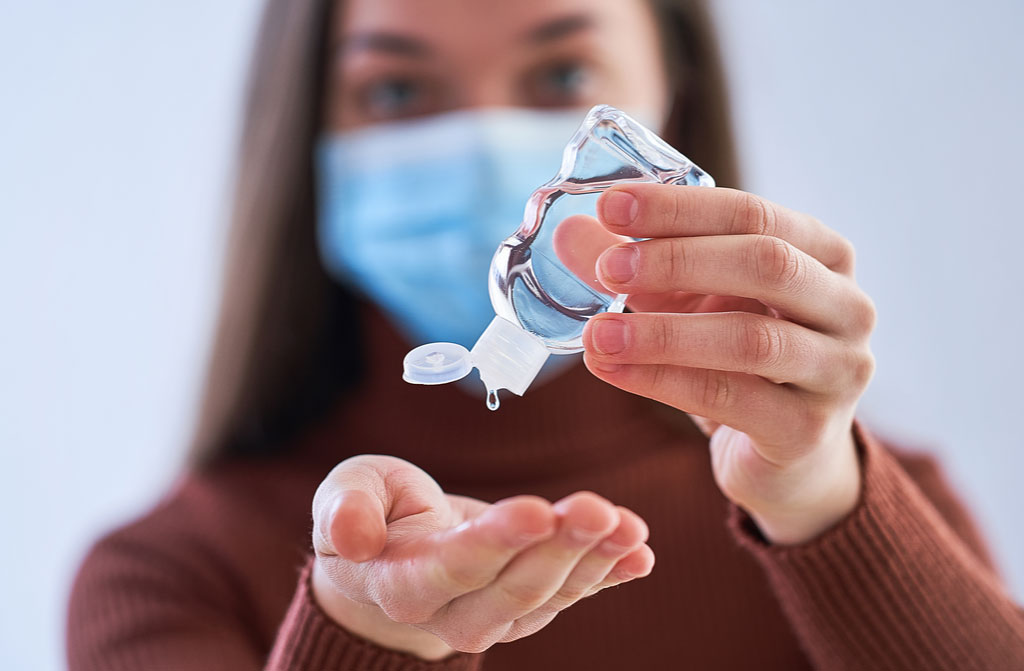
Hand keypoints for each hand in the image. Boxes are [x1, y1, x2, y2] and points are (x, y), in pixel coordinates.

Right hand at [310, 455, 653, 658]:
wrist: (391, 554)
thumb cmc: (371, 511)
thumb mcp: (346, 492)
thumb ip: (343, 509)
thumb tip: (349, 538)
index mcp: (401, 582)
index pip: (453, 569)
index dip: (497, 543)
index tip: (539, 510)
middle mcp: (451, 612)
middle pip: (512, 589)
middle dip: (559, 548)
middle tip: (597, 508)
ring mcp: (495, 615)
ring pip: (549, 596)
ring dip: (594, 560)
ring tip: (630, 525)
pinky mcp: (528, 604)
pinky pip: (572, 594)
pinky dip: (609, 574)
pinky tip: (640, 554)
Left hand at [557, 185, 874, 544]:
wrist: (784, 454)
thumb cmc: (737, 359)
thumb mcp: (686, 302)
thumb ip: (635, 267)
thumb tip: (566, 233)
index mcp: (823, 253)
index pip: (753, 213)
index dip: (679, 208)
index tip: (610, 206)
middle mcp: (847, 306)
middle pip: (766, 263)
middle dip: (678, 260)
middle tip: (606, 269)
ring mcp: (839, 371)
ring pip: (751, 340)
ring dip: (664, 334)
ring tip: (597, 334)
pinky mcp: (809, 430)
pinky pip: (731, 398)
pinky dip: (665, 382)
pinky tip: (612, 371)